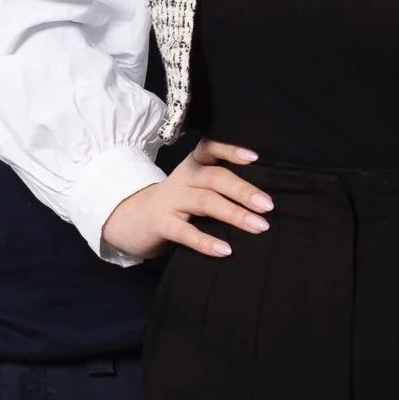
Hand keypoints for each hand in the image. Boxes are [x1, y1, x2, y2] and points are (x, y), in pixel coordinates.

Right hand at [100, 139, 269, 260]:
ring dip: (234, 213)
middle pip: (215, 178)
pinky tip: (225, 250)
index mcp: (192, 166)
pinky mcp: (160, 224)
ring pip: (205, 202)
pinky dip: (206, 241)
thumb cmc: (174, 204)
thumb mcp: (193, 187)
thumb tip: (261, 201)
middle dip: (244, 191)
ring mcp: (170, 200)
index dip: (231, 151)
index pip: (210, 149)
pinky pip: (185, 232)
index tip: (254, 158)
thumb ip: (218, 187)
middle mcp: (182, 178)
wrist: (130, 219)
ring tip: (258, 226)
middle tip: (268, 205)